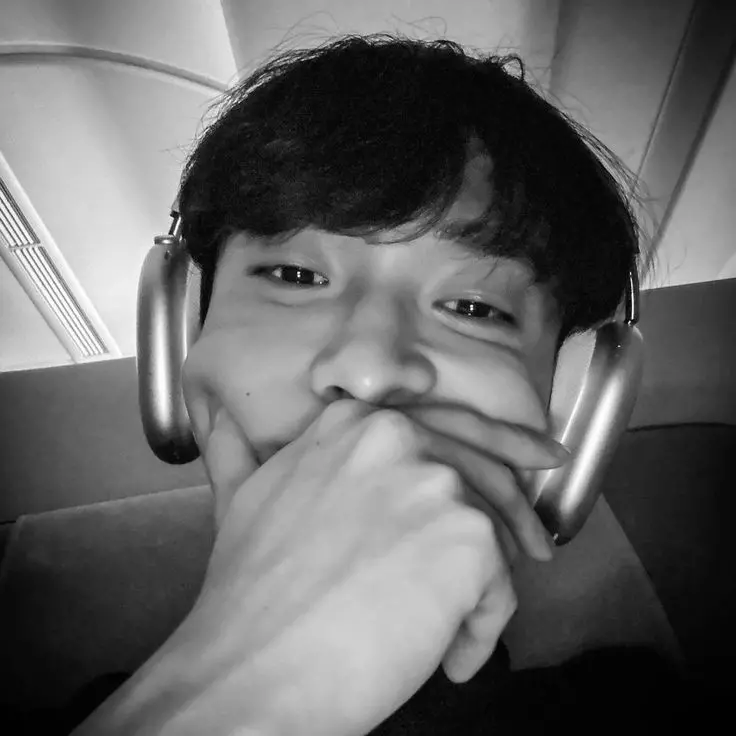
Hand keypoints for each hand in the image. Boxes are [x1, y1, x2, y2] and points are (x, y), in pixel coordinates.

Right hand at [75, 399, 565, 735]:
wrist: (252, 666)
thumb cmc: (247, 592)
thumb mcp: (240, 500)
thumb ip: (238, 454)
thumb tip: (219, 425)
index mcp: (353, 424)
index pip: (443, 428)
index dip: (491, 444)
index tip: (530, 456)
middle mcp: (399, 438)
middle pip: (483, 472)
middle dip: (515, 511)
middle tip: (537, 546)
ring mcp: (435, 483)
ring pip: (491, 534)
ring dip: (477, 588)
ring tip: (450, 630)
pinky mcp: (467, 536)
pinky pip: (497, 589)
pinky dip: (477, 631)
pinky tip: (445, 660)